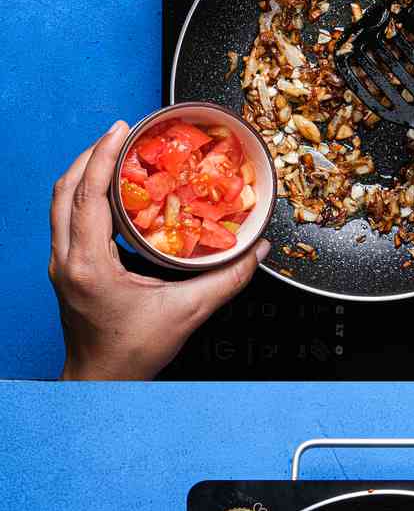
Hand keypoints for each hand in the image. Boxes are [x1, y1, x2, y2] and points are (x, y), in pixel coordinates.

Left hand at [50, 121, 268, 379]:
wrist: (103, 380)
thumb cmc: (135, 351)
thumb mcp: (188, 312)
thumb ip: (226, 279)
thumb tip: (256, 250)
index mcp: (88, 264)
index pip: (87, 196)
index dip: (102, 157)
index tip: (121, 130)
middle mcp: (66, 259)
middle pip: (65, 190)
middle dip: (90, 155)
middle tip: (120, 135)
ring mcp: (61, 264)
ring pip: (61, 203)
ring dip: (85, 174)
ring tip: (115, 156)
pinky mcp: (67, 269)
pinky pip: (69, 220)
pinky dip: (86, 197)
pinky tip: (113, 195)